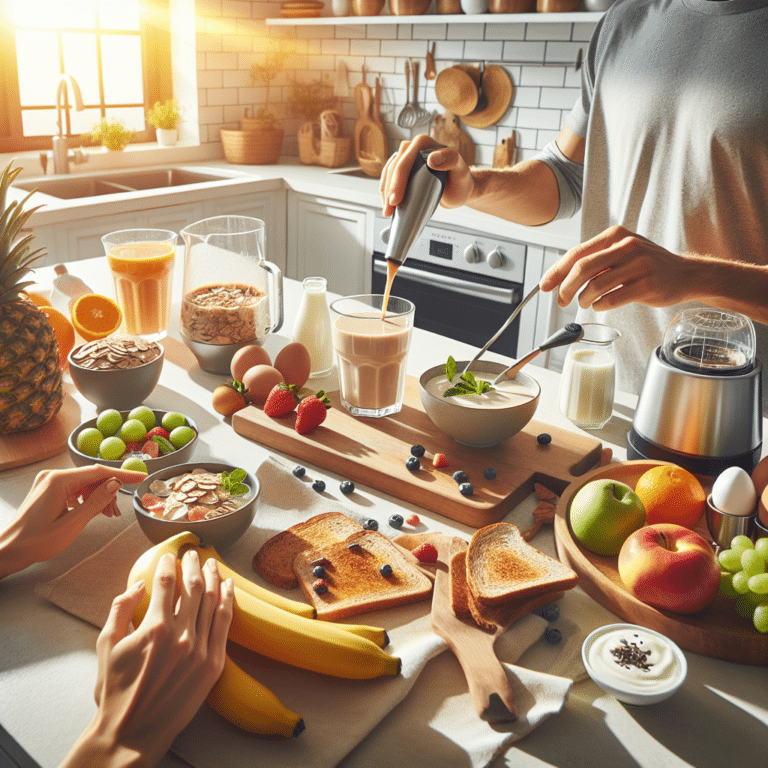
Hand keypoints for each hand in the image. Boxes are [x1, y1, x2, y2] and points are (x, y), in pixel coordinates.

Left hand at [0, 465, 146, 577]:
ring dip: (98, 495)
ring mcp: (49, 481)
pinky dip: (87, 497)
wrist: (10, 549)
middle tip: (117, 511)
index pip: (98, 472)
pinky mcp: (48, 488)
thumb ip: (96, 502)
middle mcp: (53, 476)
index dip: (121, 474)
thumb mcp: (72, 523)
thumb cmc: (36, 540)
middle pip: (91, 477)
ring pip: (84, 482)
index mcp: (58, 481)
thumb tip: (115, 485)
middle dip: (109, 491)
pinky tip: (93, 510)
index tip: (140, 477)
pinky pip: (75, 488)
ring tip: (107, 514)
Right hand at [62, 550, 233, 767]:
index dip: (169, 565)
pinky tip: (227, 587)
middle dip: (193, 565)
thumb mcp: (106, 645)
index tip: (170, 555)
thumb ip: (119, 609)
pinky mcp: (214, 664)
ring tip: (212, 563)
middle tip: (193, 553)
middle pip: (193, 587)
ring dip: (213, 578)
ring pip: (213, 601)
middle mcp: (181, 635)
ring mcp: (201, 650)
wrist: (133, 731)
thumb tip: (137, 585)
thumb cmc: (115, 689)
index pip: (167, 584)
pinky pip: (225, 624)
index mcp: (154, 628)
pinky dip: (227, 601)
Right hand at [379, 134, 473, 217]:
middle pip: (394, 167)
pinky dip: (386, 192)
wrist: (458, 189)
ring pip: (389, 173)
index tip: (396, 200)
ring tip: (387, 211)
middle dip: (390, 189)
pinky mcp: (403, 169)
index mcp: (424, 143)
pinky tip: (388, 205)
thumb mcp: (461, 171)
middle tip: (390, 209)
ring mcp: (406, 158)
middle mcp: (413, 147)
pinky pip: (389, 178)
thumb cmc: (460, 180)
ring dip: (385, 192)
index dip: (398, 181)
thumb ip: (451, 160)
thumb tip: (432, 159)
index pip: (406, 161)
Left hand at [540, 225, 700, 310]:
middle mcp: (627, 246)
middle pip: (583, 269)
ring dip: (583, 299)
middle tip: (562, 300)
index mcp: (615, 235)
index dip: (557, 272)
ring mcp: (639, 265)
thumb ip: (594, 260)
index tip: (545, 286)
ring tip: (584, 303)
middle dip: (566, 288)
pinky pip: (613, 298)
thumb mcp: (621, 252)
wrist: (685, 274)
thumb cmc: (647, 265)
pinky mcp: (647, 285)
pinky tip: (600, 305)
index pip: (577, 253)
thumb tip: (559, 277)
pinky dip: (600, 305)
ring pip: (596, 285)